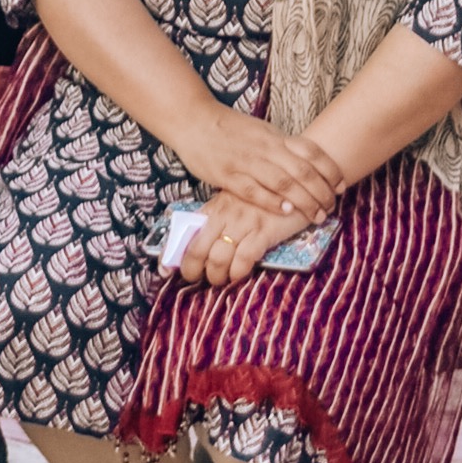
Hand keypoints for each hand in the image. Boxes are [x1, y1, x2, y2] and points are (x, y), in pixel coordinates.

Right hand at [167, 104, 340, 224]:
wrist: (193, 120)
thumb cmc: (228, 128)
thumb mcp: (260, 131)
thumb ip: (280, 146)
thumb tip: (305, 161)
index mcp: (274, 136)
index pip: (311, 152)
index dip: (330, 170)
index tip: (341, 186)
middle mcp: (265, 148)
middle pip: (303, 171)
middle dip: (322, 192)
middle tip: (330, 208)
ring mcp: (246, 162)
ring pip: (284, 183)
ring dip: (304, 202)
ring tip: (316, 215)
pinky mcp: (228, 175)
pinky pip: (254, 191)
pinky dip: (273, 202)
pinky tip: (287, 211)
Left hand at [172, 190, 295, 288]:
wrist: (295, 182)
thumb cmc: (265, 196)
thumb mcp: (236, 202)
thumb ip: (220, 218)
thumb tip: (204, 244)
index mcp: (215, 206)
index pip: (187, 231)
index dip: (174, 252)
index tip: (166, 270)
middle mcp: (225, 214)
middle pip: (198, 248)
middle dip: (192, 270)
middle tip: (194, 280)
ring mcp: (244, 222)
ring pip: (218, 256)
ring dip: (215, 275)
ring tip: (218, 281)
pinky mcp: (264, 230)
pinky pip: (244, 258)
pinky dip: (237, 272)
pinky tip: (237, 277)